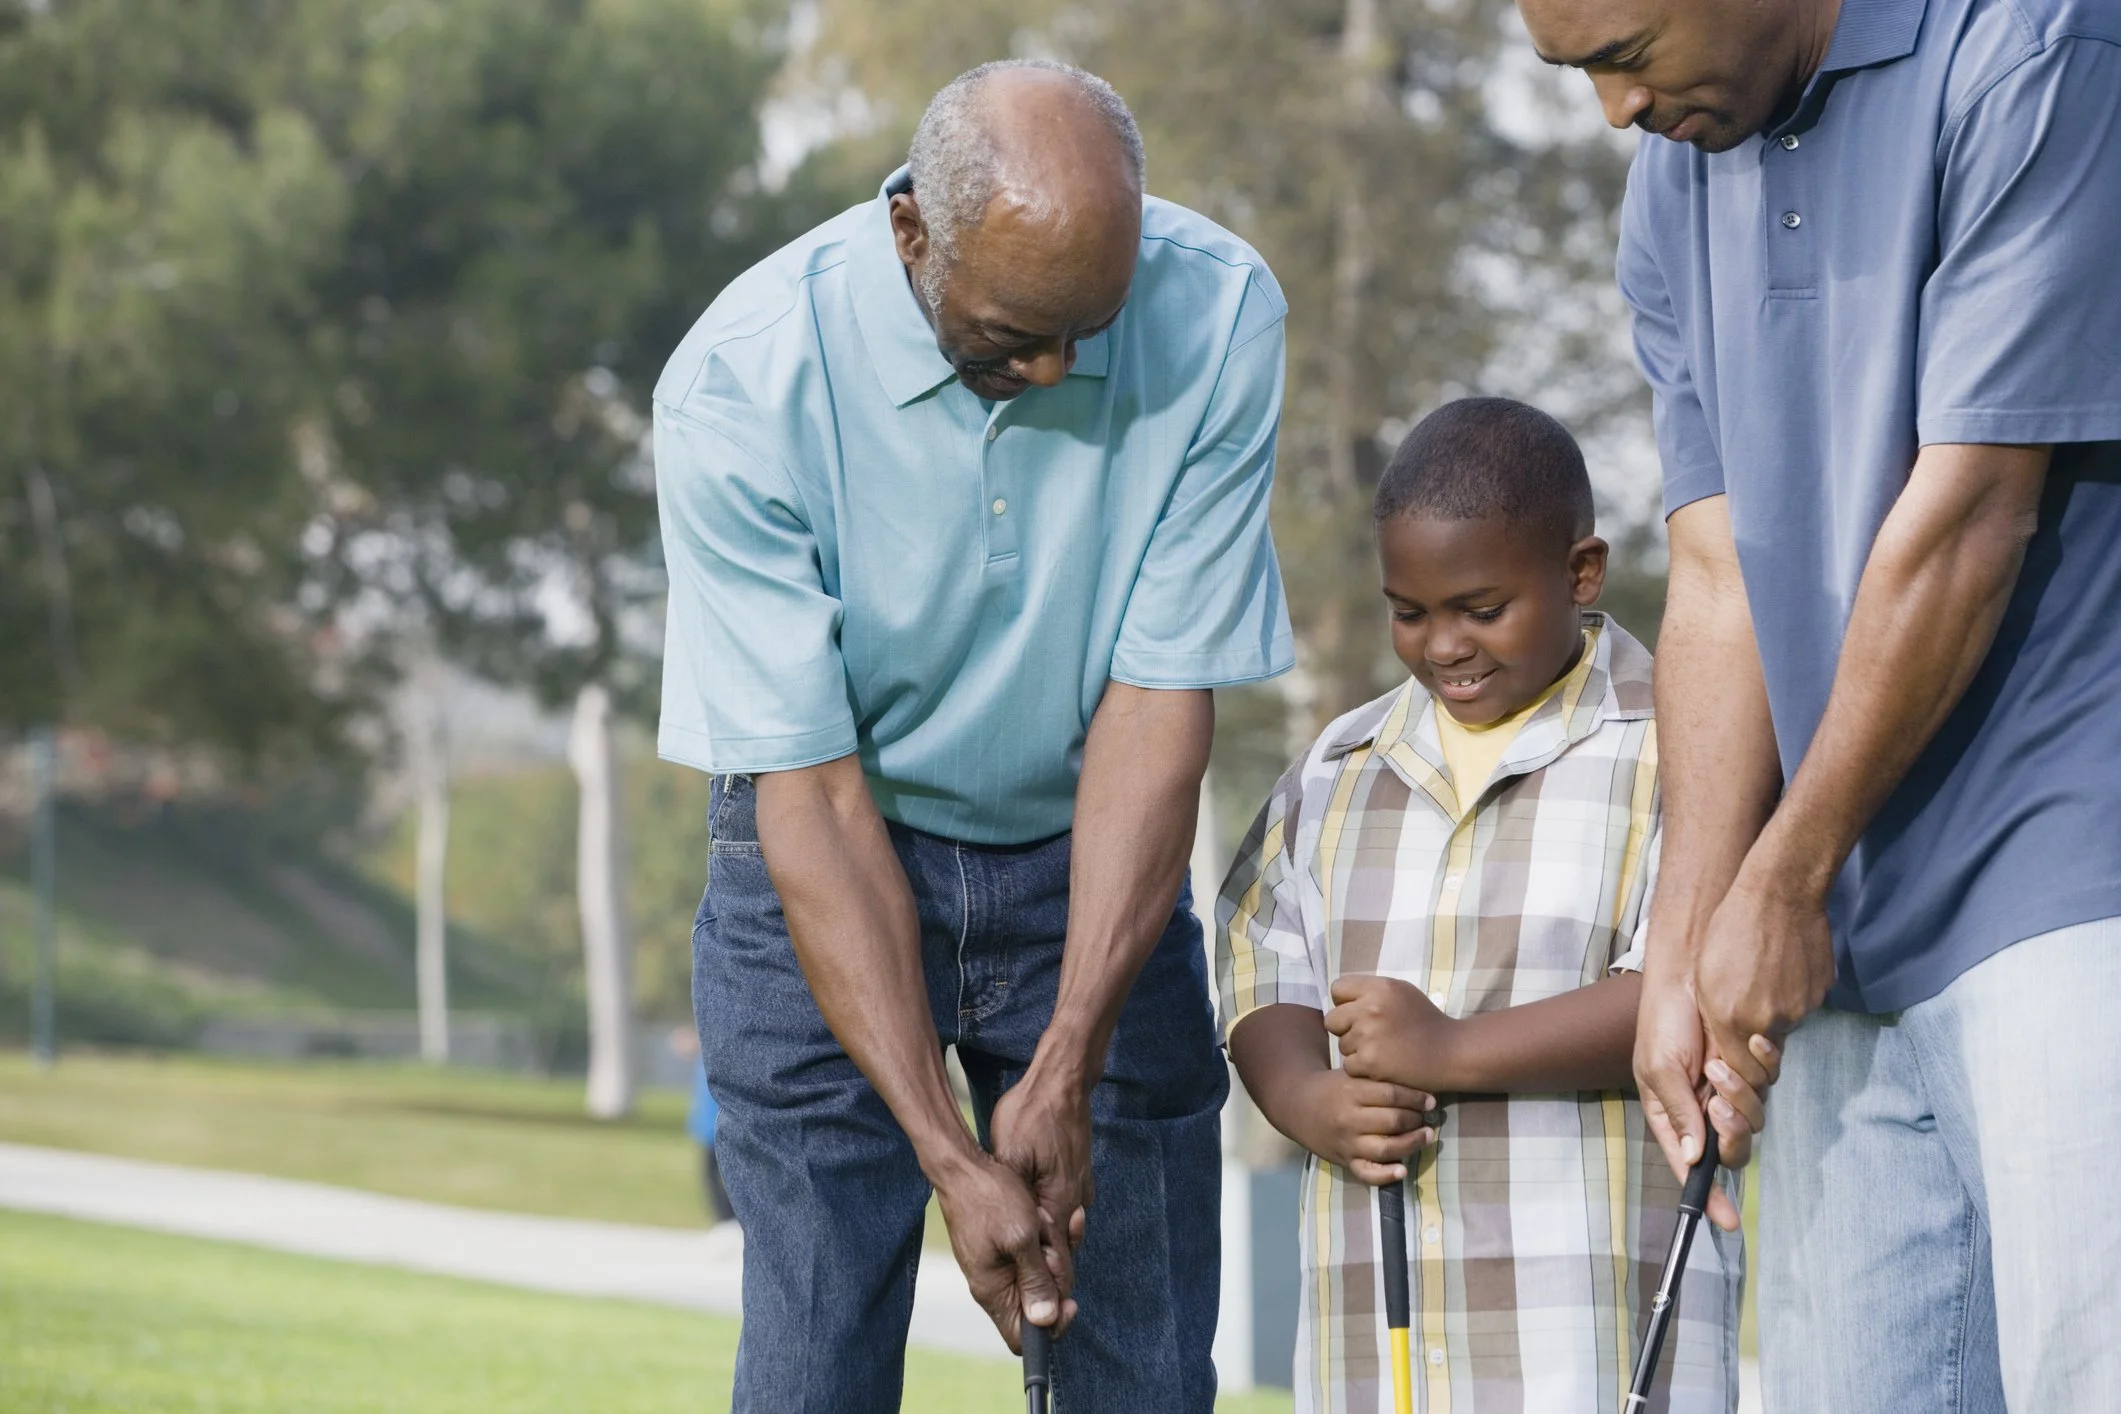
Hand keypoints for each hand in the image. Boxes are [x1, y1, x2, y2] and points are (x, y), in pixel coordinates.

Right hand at [931, 1150, 1076, 1351]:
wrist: (963, 1166)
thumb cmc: (990, 1198)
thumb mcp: (1022, 1238)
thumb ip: (1036, 1280)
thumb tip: (1046, 1321)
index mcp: (994, 1291)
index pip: (1024, 1337)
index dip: (1052, 1326)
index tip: (1069, 1301)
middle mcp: (993, 1284)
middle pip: (1040, 1302)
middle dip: (1056, 1273)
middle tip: (1050, 1243)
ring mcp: (997, 1265)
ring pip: (1040, 1274)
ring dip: (1051, 1247)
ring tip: (1042, 1219)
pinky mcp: (1001, 1247)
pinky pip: (1033, 1253)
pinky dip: (1043, 1236)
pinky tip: (1040, 1214)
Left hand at [988, 1069, 1092, 1285]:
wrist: (1061, 1080)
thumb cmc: (1030, 1114)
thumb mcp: (1011, 1156)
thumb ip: (1019, 1202)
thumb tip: (1023, 1240)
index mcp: (1060, 1200)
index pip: (1056, 1260)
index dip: (1043, 1284)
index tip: (1031, 1300)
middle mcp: (1076, 1198)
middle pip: (1062, 1249)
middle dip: (1043, 1269)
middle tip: (1020, 1282)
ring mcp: (1080, 1185)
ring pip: (1063, 1229)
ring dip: (1045, 1243)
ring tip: (1022, 1255)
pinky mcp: (1077, 1173)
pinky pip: (1064, 1207)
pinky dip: (1049, 1219)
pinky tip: (1032, 1217)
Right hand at [1290, 1067, 1436, 1186]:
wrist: (1296, 1105)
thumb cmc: (1331, 1087)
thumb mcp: (1350, 1075)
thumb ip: (1377, 1081)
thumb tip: (1417, 1089)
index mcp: (1350, 1091)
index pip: (1391, 1095)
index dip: (1416, 1098)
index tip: (1430, 1100)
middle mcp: (1349, 1118)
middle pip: (1393, 1121)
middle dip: (1416, 1119)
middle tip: (1429, 1117)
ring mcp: (1346, 1142)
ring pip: (1386, 1148)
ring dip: (1412, 1143)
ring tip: (1426, 1136)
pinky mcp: (1344, 1160)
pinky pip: (1367, 1173)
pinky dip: (1386, 1175)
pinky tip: (1403, 1169)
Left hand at [1325, 974, 1456, 1091]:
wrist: (1451, 1052)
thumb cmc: (1427, 1022)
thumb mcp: (1402, 993)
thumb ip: (1372, 991)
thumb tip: (1342, 998)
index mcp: (1379, 988)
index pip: (1337, 989)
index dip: (1344, 1002)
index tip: (1357, 1013)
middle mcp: (1370, 1008)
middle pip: (1332, 1019)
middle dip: (1345, 1028)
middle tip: (1367, 1036)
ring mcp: (1368, 1035)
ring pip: (1341, 1044)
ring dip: (1356, 1051)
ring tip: (1382, 1051)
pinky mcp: (1369, 1061)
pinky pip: (1349, 1065)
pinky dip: (1362, 1069)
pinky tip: (1382, 1066)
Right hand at [1633, 961, 1745, 1230]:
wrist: (1690, 972)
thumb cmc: (1663, 1020)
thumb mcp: (1659, 1068)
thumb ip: (1677, 1114)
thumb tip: (1693, 1159)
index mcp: (1675, 1115)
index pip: (1693, 1166)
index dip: (1709, 1195)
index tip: (1726, 1221)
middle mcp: (1706, 1108)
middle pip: (1733, 1147)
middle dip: (1731, 1132)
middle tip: (1718, 1107)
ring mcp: (1733, 1087)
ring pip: (1755, 1116)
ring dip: (1740, 1093)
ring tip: (1719, 1062)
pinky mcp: (1757, 1063)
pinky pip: (1770, 1079)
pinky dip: (1763, 1063)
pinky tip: (1751, 1042)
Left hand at [1692, 865, 1830, 1091]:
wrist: (1778, 894)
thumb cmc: (1730, 928)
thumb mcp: (1704, 976)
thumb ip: (1717, 1018)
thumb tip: (1731, 1045)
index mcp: (1732, 1019)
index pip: (1741, 1071)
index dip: (1737, 1071)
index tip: (1733, 1064)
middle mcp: (1769, 1021)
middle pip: (1765, 1050)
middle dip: (1757, 1043)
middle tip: (1749, 1009)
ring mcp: (1799, 1008)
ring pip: (1785, 1026)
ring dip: (1774, 1012)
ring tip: (1763, 975)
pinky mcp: (1821, 994)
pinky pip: (1803, 1005)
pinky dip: (1793, 995)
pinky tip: (1784, 966)